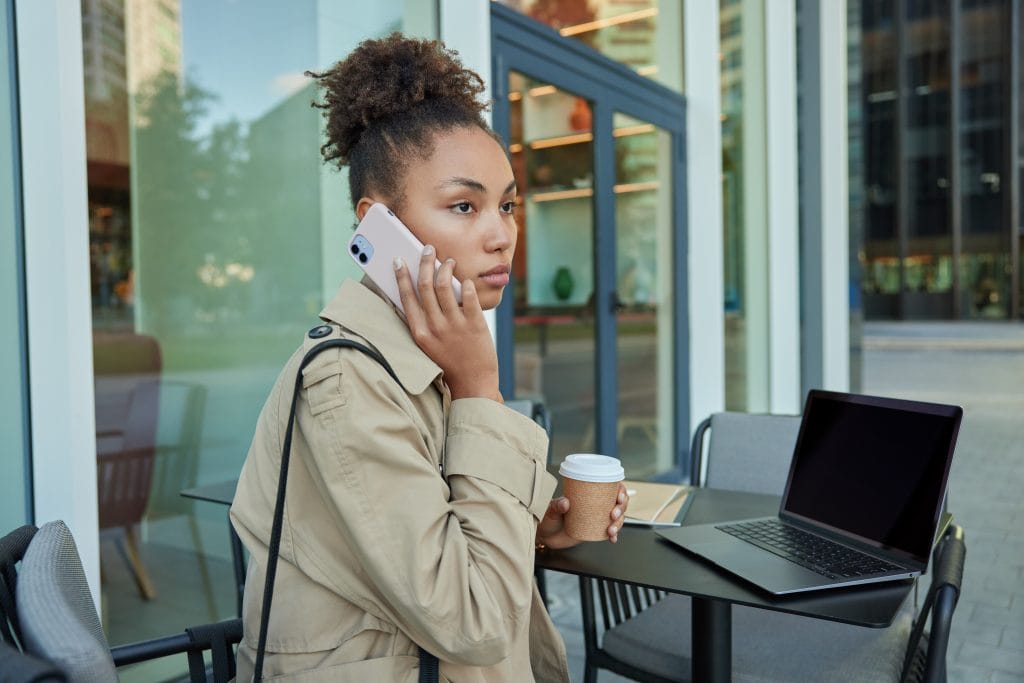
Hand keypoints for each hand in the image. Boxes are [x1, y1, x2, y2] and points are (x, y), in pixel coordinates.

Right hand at [394, 246, 501, 401]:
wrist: (472, 383)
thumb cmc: (449, 361)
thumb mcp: (428, 344)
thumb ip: (423, 320)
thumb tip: (421, 289)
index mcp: (419, 332)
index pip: (406, 297)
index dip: (401, 276)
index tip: (399, 260)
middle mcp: (434, 327)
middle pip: (425, 285)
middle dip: (424, 262)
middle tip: (428, 249)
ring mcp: (454, 325)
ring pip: (445, 286)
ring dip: (445, 268)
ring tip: (449, 261)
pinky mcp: (474, 324)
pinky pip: (468, 296)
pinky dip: (466, 284)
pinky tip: (465, 280)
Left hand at [536, 483, 629, 548]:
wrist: (546, 536)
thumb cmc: (548, 518)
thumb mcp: (551, 510)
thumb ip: (557, 506)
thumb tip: (565, 503)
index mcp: (588, 493)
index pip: (609, 487)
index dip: (620, 490)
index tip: (619, 497)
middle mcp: (595, 504)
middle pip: (618, 502)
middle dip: (621, 508)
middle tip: (613, 514)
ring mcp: (597, 518)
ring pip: (617, 517)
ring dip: (619, 523)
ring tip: (611, 530)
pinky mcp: (596, 530)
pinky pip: (610, 532)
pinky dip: (614, 535)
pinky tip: (612, 538)